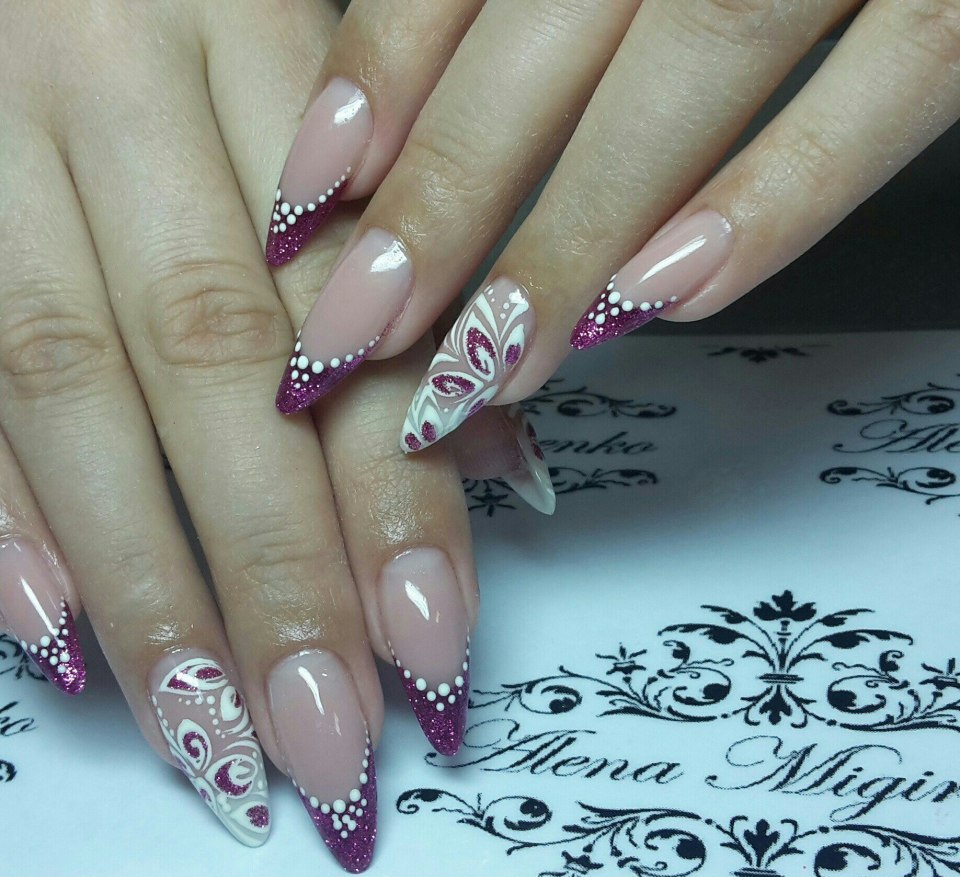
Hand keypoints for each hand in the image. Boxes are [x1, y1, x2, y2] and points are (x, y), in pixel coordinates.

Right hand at [0, 0, 484, 870]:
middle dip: (280, 573)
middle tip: (332, 739)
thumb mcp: (329, 90)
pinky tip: (54, 632)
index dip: (393, 493)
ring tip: (214, 739)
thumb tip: (493, 456)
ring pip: (69, 385)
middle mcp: (120, 91)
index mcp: (255, 45)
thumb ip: (401, 266)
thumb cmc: (189, 12)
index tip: (431, 646)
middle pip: (216, 371)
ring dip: (149, 581)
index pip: (349, 311)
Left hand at [264, 0, 958, 450]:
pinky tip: (675, 297)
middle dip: (446, 197)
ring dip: (580, 229)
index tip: (305, 206)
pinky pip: (897, 79)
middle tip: (360, 333)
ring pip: (694, 61)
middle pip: (552, 33)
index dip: (378, 77)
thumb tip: (431, 123)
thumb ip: (530, 2)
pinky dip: (780, 193)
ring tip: (494, 364)